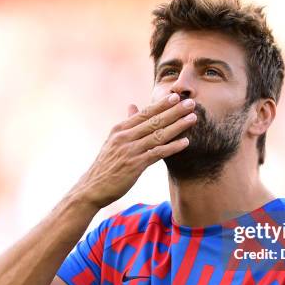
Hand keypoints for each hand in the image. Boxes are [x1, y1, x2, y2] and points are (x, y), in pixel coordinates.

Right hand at [74, 93, 196, 208]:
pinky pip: (157, 153)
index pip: (144, 113)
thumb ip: (127, 124)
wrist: (92, 187)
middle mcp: (125, 137)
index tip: (176, 96)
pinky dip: (172, 147)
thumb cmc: (106, 165)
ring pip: (158, 135)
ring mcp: (130, 150)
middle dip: (174, 111)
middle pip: (154, 121)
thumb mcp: (113, 141)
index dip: (161, 105)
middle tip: (191, 103)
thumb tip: (132, 106)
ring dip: (177, 126)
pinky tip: (185, 142)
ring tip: (192, 119)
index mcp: (120, 129)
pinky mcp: (135, 165)